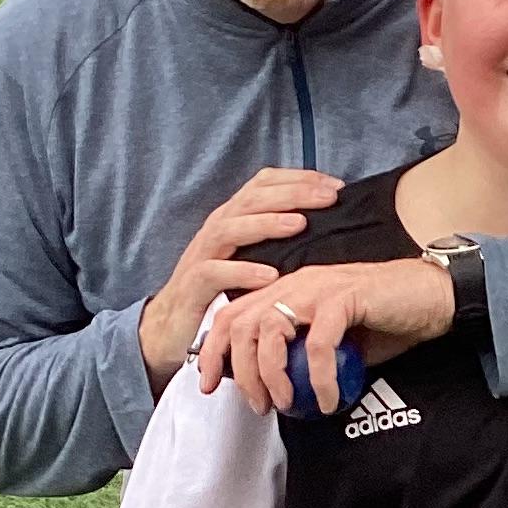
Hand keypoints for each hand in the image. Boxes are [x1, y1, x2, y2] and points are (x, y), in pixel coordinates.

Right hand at [138, 166, 341, 391]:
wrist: (170, 328)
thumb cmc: (221, 293)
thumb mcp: (252, 260)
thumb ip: (278, 243)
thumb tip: (324, 229)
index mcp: (233, 219)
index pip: (263, 184)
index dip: (298, 179)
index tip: (337, 187)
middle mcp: (216, 230)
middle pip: (252, 198)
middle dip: (292, 193)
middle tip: (330, 198)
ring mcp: (202, 255)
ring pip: (230, 227)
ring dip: (267, 224)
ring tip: (300, 224)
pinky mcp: (192, 286)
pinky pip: (214, 273)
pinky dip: (241, 271)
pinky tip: (270, 275)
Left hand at [198, 257, 452, 414]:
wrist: (433, 297)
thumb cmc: (388, 321)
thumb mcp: (337, 343)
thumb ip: (306, 359)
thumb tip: (285, 394)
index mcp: (288, 291)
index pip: (233, 315)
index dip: (214, 351)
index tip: (210, 385)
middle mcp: (296, 284)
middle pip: (241, 324)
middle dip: (239, 370)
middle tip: (257, 405)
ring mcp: (318, 288)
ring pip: (270, 331)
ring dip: (272, 375)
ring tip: (289, 404)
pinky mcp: (345, 298)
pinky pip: (319, 345)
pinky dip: (320, 378)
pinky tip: (330, 400)